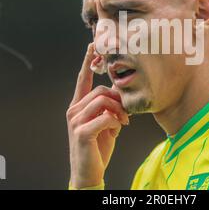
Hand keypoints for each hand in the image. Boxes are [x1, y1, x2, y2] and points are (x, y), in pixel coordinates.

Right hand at [66, 43, 128, 188]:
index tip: (92, 45)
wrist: (89, 171)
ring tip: (123, 122)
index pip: (82, 79)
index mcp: (78, 105)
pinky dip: (116, 121)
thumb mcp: (106, 122)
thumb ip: (109, 107)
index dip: (87, 61)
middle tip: (126, 114)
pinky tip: (118, 128)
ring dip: (119, 111)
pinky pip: (106, 116)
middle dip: (118, 100)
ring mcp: (75, 120)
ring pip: (104, 101)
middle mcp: (74, 110)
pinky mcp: (82, 131)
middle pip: (101, 90)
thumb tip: (120, 95)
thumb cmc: (98, 145)